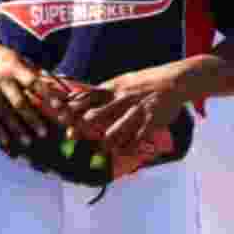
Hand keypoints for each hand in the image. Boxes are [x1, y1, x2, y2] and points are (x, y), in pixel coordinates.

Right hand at [0, 38, 49, 149]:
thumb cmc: (3, 56)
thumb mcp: (19, 58)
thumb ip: (35, 73)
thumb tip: (57, 86)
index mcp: (13, 66)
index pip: (32, 82)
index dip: (46, 94)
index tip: (60, 107)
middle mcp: (0, 79)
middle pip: (18, 102)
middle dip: (31, 119)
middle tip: (44, 134)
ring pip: (3, 112)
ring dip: (16, 128)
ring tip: (28, 142)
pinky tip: (6, 142)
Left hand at [62, 61, 194, 153]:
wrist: (174, 81)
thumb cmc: (142, 83)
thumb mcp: (119, 82)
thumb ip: (100, 92)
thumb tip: (75, 98)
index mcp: (112, 88)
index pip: (87, 97)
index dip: (72, 108)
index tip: (60, 116)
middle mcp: (122, 99)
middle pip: (97, 114)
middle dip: (82, 126)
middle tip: (71, 135)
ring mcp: (137, 110)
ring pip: (116, 129)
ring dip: (105, 142)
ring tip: (98, 149)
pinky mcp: (152, 120)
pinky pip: (138, 137)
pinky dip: (128, 147)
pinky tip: (121, 152)